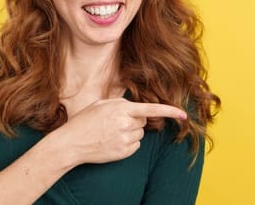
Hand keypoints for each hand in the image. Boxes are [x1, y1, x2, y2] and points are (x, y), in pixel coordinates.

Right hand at [47, 98, 187, 164]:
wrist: (71, 144)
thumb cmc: (84, 121)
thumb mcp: (101, 104)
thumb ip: (121, 102)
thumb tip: (136, 107)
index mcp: (121, 109)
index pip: (151, 109)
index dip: (170, 111)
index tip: (183, 114)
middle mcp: (125, 124)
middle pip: (144, 121)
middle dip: (135, 120)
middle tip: (116, 122)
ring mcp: (125, 140)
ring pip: (140, 134)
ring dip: (131, 132)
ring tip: (111, 133)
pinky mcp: (123, 152)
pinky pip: (136, 145)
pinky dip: (128, 143)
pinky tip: (112, 142)